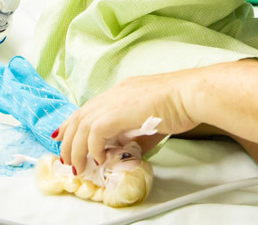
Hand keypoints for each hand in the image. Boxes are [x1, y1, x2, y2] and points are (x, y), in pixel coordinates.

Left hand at [56, 70, 201, 175]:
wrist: (191, 94)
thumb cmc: (181, 105)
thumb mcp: (152, 121)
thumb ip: (136, 134)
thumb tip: (127, 150)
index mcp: (122, 91)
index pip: (89, 107)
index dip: (74, 124)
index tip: (66, 138)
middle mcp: (115, 93)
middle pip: (80, 116)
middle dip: (68, 139)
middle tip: (67, 159)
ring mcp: (115, 100)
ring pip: (83, 125)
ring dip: (77, 148)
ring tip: (78, 166)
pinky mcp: (118, 112)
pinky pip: (95, 132)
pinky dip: (92, 147)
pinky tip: (99, 158)